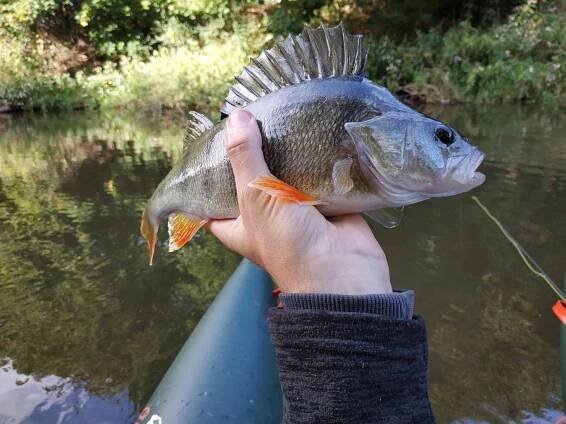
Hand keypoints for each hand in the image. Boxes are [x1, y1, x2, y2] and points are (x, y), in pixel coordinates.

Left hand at [208, 109, 391, 294]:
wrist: (341, 271)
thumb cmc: (287, 242)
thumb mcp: (255, 197)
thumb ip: (245, 158)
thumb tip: (237, 118)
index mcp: (238, 225)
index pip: (213, 201)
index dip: (208, 179)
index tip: (208, 148)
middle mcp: (265, 217)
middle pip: (252, 181)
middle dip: (252, 155)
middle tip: (249, 119)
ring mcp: (297, 210)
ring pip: (287, 175)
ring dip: (287, 153)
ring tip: (280, 115)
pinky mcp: (327, 202)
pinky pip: (319, 175)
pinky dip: (317, 159)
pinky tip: (313, 131)